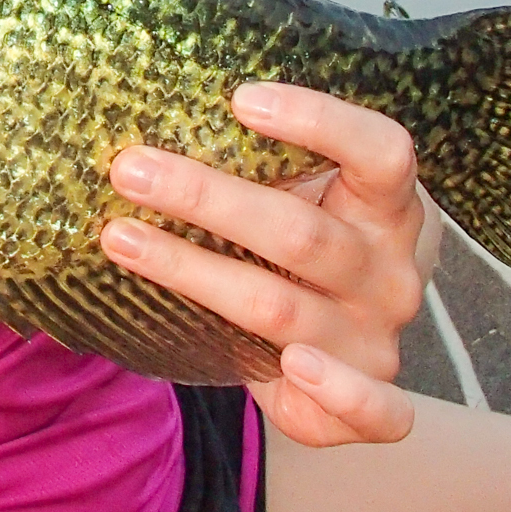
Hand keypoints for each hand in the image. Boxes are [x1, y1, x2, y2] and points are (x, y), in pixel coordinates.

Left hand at [100, 81, 425, 446]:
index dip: (318, 121)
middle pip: (300, 233)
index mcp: (387, 204)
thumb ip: (259, 160)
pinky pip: (378, 411)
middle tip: (129, 170)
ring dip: (194, 274)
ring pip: (284, 309)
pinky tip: (290, 366)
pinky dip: (339, 391)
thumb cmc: (310, 232)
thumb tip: (149, 108)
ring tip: (121, 239)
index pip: (379, 151)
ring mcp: (378, 337)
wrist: (353, 323)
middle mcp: (389, 270)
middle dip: (205, 199)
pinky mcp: (370, 395)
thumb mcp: (307, 189)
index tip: (239, 100)